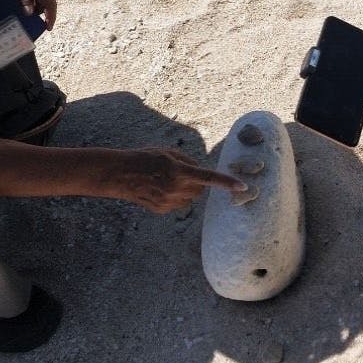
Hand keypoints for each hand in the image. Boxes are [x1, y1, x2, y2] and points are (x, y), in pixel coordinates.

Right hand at [111, 149, 248, 214]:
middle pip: (200, 189)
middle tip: (181, 173)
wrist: (120, 175)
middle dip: (196, 182)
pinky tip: (159, 189)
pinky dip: (175, 197)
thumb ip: (187, 161)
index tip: (243, 187)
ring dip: (186, 190)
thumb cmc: (144, 158)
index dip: (226, 182)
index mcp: (178, 171)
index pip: (208, 177)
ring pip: (190, 198)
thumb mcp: (166, 152)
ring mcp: (169, 202)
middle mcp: (175, 188)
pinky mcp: (162, 210)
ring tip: (166, 180)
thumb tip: (200, 171)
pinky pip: (178, 204)